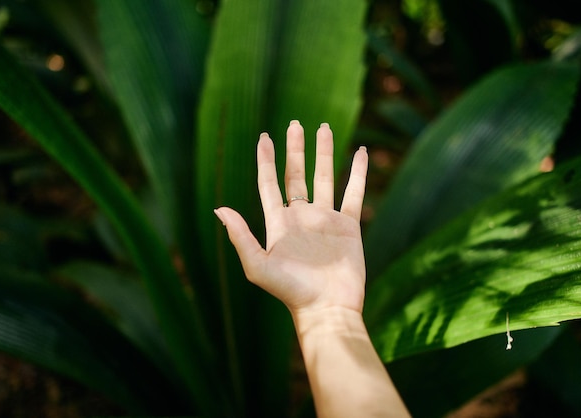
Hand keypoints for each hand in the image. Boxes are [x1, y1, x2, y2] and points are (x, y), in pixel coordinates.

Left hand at [214, 120, 368, 315]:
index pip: (269, 183)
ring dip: (324, 152)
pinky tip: (361, 154)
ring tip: (323, 128)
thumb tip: (219, 207)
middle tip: (295, 124)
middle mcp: (301, 217)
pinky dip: (359, 173)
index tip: (264, 137)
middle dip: (295, 148)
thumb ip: (239, 236)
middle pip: (296, 174)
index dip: (266, 160)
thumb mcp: (257, 266)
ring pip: (325, 177)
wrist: (327, 309)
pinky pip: (355, 193)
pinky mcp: (349, 226)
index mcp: (279, 223)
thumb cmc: (290, 292)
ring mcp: (326, 219)